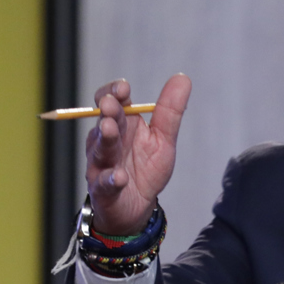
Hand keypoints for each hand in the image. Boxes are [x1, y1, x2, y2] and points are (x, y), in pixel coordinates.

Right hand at [85, 74, 191, 234]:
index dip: (114, 92)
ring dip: (105, 138)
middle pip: (104, 121)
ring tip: (110, 129)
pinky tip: (119, 177)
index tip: (123, 88)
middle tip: (111, 104)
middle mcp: (107, 141)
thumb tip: (182, 78)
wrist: (138, 206)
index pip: (113, 100)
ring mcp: (102, 164)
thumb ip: (170, 111)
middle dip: (107, 112)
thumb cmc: (146, 168)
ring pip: (100, 149)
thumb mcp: (163, 138)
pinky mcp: (104, 189)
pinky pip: (105, 183)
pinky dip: (111, 179)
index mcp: (123, 124)